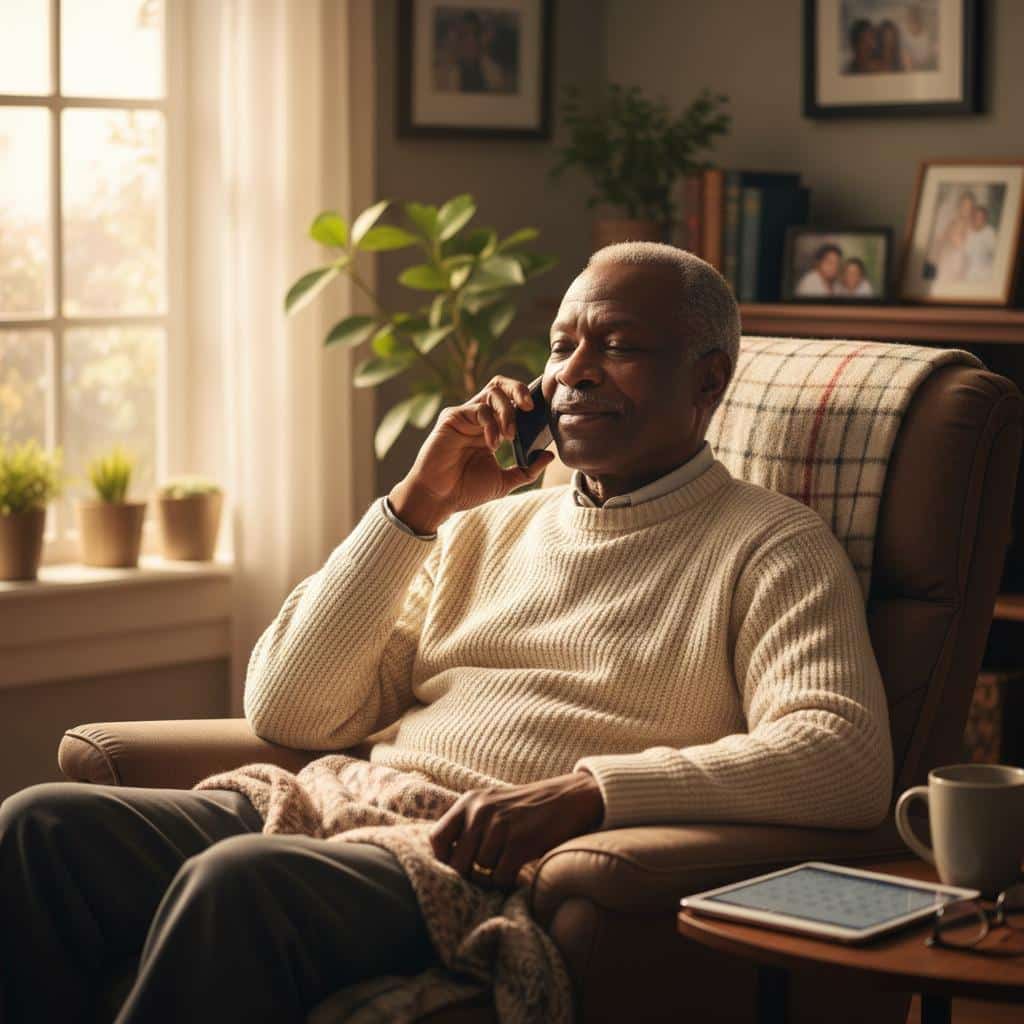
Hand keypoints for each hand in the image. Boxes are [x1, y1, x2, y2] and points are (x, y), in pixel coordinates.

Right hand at [388, 376, 554, 534]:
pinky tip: (492, 444)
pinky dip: (491, 424)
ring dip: (507, 412)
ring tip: (509, 436)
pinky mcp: (452, 417)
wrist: (439, 499)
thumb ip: (528, 469)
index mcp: (492, 430)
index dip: (527, 402)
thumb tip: (550, 455)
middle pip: (501, 386)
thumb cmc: (466, 490)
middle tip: (530, 407)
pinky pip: (478, 409)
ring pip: (492, 392)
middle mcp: (479, 419)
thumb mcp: (505, 482)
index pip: (512, 403)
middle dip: (519, 390)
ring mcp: (465, 416)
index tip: (542, 414)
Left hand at [429, 771, 604, 889]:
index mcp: (470, 801)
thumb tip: (448, 861)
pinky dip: (508, 881)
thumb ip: (470, 825)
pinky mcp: (519, 842)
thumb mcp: (493, 805)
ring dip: (493, 876)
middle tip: (489, 873)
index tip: (461, 867)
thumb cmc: (529, 809)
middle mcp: (480, 811)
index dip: (444, 860)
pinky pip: (500, 877)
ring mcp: (500, 826)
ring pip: (480, 872)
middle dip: (471, 875)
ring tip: (509, 865)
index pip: (436, 838)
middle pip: (457, 862)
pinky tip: (518, 873)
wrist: (570, 798)